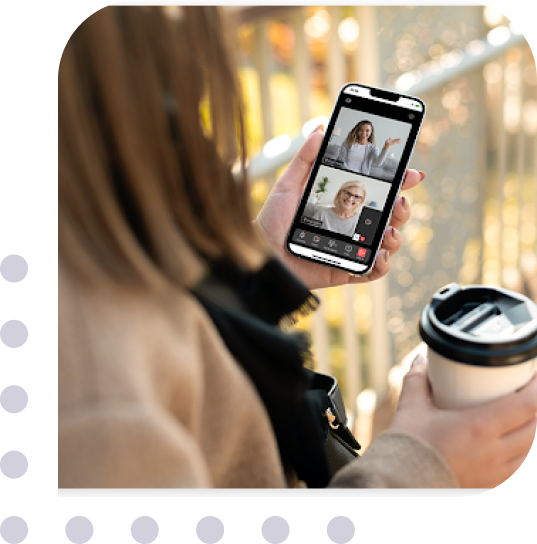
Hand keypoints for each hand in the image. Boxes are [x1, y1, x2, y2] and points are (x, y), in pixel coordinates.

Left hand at [255, 126, 425, 289]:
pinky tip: (380, 254)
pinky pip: (373, 270)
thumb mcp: (288, 185)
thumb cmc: (272, 221)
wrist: (262, 253)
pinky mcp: (346, 270)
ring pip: (388, 242)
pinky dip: (383, 264)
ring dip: (397, 235)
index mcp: (342, 203)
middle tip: (399, 201)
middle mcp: (351, 225)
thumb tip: (320, 129)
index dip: (398, 182)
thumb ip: (305, 159)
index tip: (411, 173)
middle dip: (403, 208)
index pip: (377, 191)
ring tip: (389, 229)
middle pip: (389, 216)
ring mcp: (351, 248)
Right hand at [389, 354, 536, 487]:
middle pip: (536, 427)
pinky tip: (514, 446)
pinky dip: (523, 453)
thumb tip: (421, 359)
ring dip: (532, 431)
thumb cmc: (408, 446)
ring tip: (524, 417)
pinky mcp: (490, 485)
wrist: (402, 483)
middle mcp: (495, 451)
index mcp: (480, 427)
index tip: (534, 374)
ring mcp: (496, 472)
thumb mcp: (411, 407)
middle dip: (536, 407)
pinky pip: (518, 468)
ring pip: (532, 450)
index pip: (527, 405)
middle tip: (529, 392)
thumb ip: (417, 379)